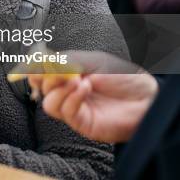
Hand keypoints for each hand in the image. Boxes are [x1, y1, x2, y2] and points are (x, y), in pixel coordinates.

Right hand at [27, 51, 158, 142]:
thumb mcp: (93, 60)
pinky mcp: (80, 122)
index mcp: (68, 75)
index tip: (37, 62)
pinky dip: (71, 97)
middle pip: (41, 88)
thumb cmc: (124, 78)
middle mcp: (68, 92)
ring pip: (48, 103)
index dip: (35, 68)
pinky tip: (84, 89)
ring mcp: (73, 108)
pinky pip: (65, 111)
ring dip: (58, 89)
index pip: (42, 73)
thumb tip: (43, 61)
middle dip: (46, 77)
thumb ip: (68, 60)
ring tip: (77, 81)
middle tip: (59, 70)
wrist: (146, 98)